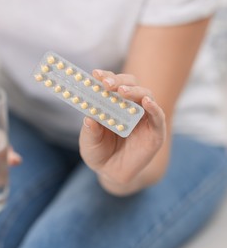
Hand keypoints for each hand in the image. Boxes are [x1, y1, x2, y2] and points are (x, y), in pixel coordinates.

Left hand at [79, 69, 165, 185]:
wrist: (111, 173)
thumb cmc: (98, 152)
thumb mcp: (89, 141)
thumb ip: (90, 130)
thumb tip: (89, 118)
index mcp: (112, 103)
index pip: (112, 84)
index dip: (105, 77)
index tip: (95, 74)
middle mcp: (130, 107)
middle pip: (130, 85)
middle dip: (119, 81)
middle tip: (107, 83)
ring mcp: (144, 118)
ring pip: (145, 96)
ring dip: (134, 91)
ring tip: (122, 92)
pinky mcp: (155, 132)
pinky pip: (158, 117)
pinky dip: (154, 108)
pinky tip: (147, 102)